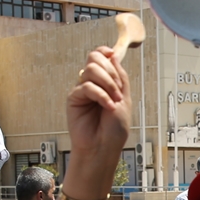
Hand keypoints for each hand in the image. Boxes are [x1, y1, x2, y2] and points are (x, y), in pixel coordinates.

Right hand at [66, 48, 131, 173]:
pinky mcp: (74, 98)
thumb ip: (120, 76)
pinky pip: (87, 86)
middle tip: (118, 91)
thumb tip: (112, 55)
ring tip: (114, 101)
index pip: (101, 57)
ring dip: (108, 83)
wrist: (104, 147)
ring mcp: (82, 90)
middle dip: (110, 72)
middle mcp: (92, 83)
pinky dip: (101, 95)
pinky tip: (107, 107)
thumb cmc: (114, 128)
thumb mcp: (125, 98)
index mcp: (105, 81)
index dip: (105, 52)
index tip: (112, 54)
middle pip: (95, 58)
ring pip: (91, 69)